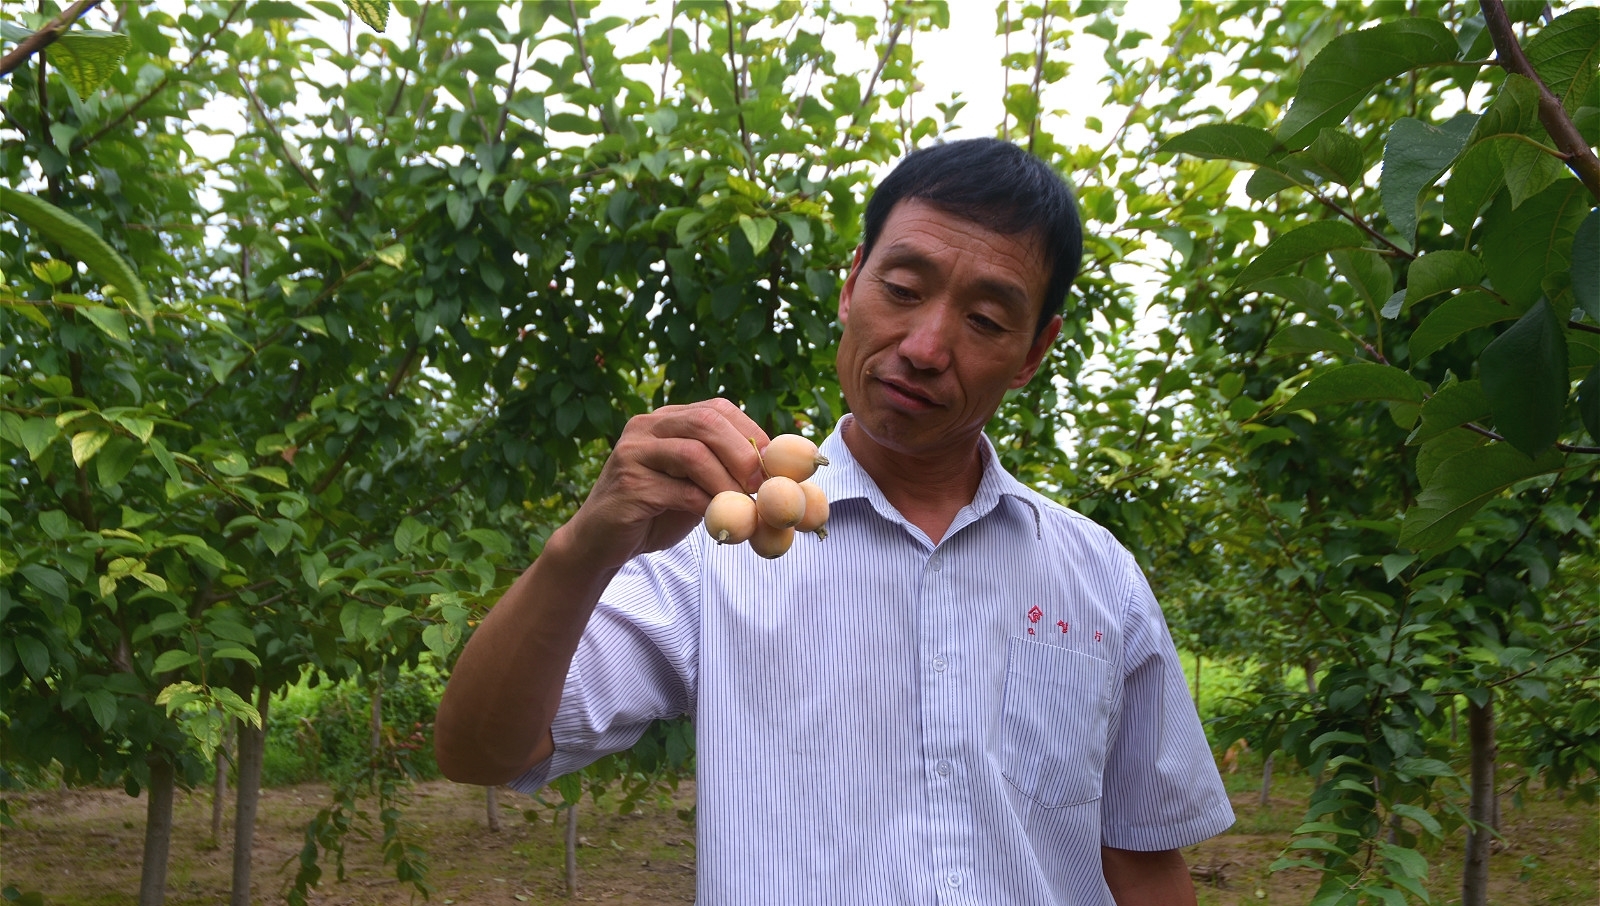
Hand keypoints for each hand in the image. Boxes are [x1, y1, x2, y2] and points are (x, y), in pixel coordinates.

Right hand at [561, 398, 767, 570]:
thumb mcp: (694, 485)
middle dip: (743, 453)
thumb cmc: (653, 513)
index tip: (776, 463)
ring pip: (693, 453)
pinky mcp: (628, 484)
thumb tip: (776, 476)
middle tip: (765, 483)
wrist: (599, 542)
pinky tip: (719, 520)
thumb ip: (722, 472)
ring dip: (727, 482)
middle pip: (706, 422)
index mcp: (666, 420)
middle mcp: (647, 426)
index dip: (752, 432)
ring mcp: (633, 452)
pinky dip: (707, 505)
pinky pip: (678, 490)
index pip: (716, 409)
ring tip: (745, 506)